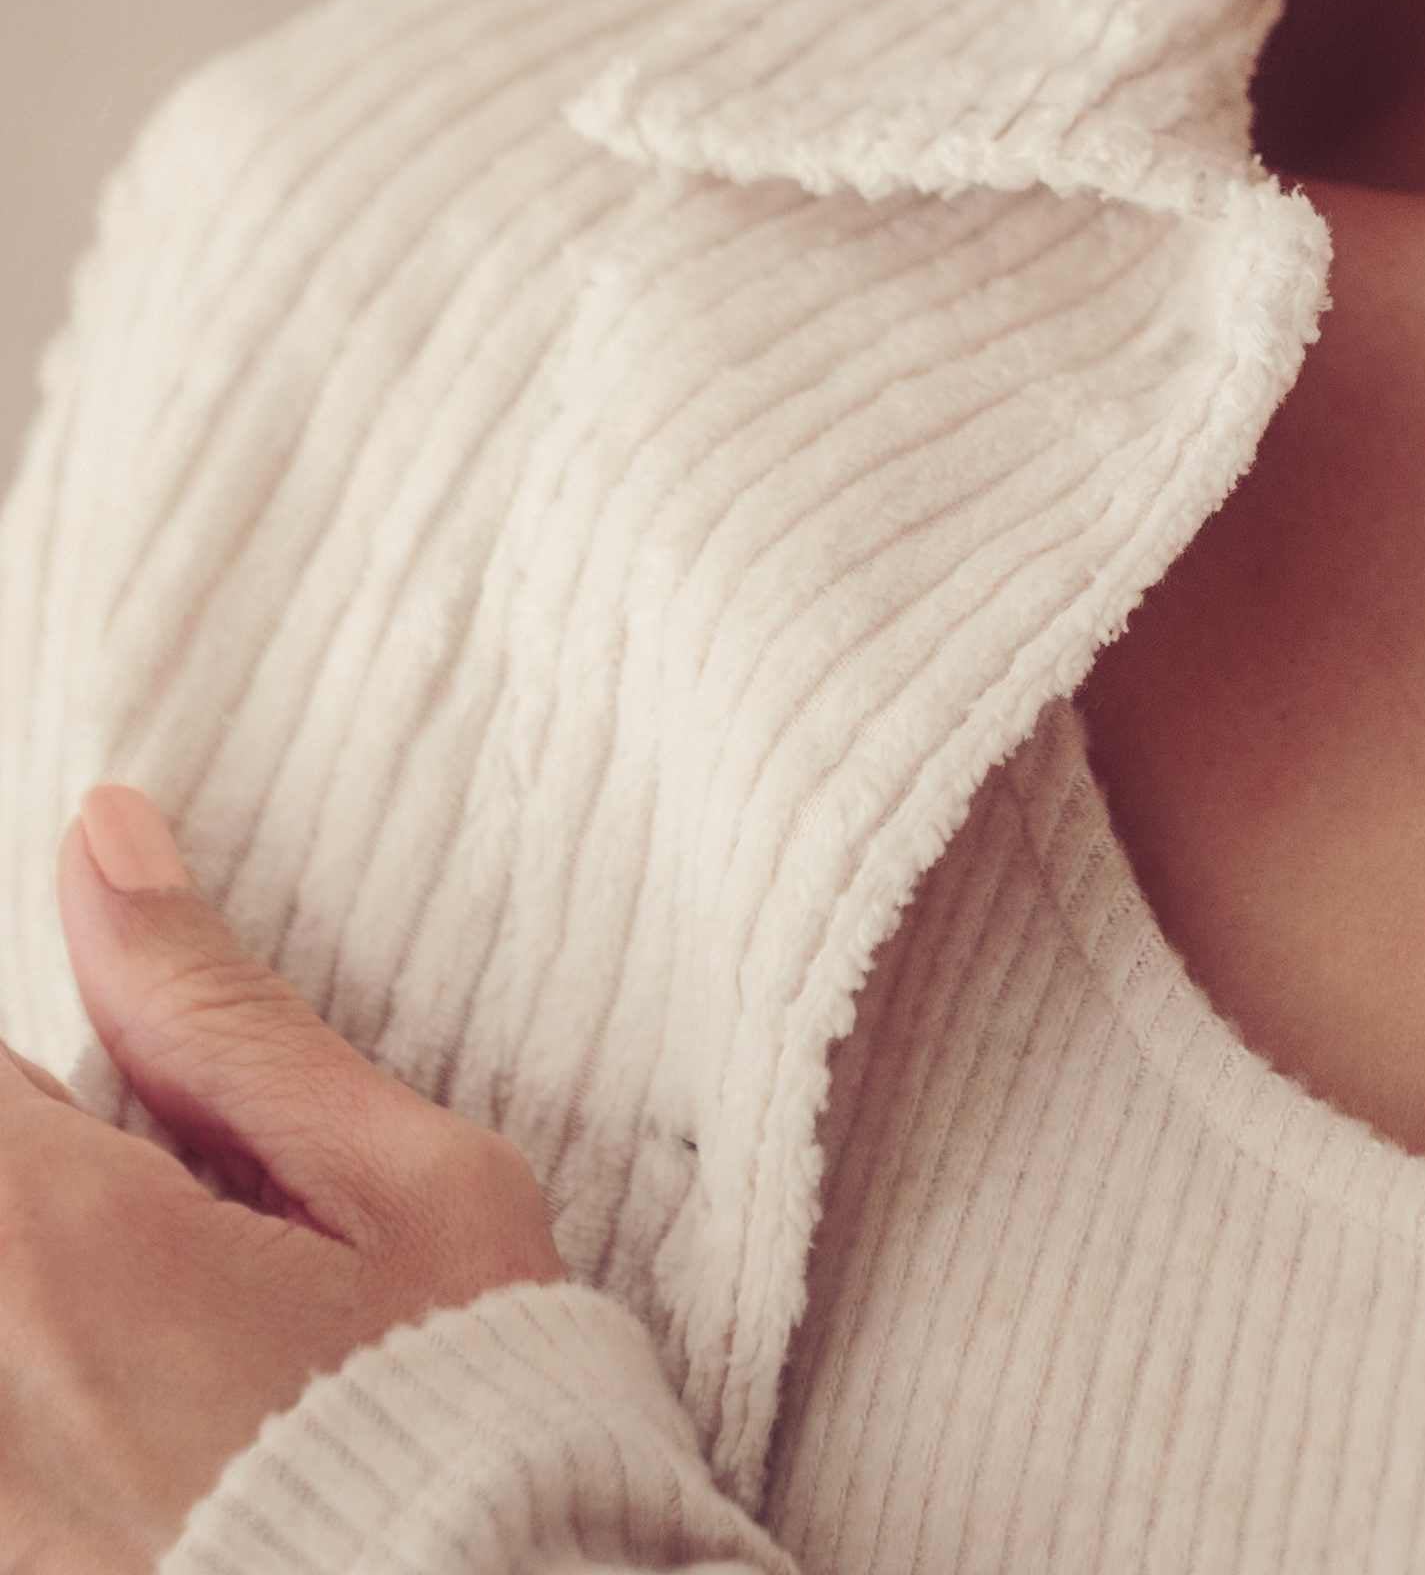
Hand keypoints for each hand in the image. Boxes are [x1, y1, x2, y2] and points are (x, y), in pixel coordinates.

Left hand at [0, 786, 568, 1574]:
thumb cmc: (462, 1421)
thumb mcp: (402, 1188)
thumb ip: (222, 1016)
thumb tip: (103, 837)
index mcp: (51, 1242)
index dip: (73, 1068)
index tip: (157, 1109)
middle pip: (1, 1158)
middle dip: (74, 1159)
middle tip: (208, 1227)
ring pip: (11, 1282)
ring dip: (72, 1263)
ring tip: (206, 1336)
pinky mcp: (6, 1540)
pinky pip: (19, 1403)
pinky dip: (65, 1369)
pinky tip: (177, 1412)